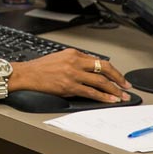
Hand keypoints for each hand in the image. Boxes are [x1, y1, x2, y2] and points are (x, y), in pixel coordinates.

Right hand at [8, 49, 130, 103]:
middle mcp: (75, 62)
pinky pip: (91, 92)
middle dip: (119, 78)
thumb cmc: (39, 68)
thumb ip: (76, 62)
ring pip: (100, 81)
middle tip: (127, 86)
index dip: (112, 70)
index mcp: (74, 53)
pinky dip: (103, 97)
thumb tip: (92, 69)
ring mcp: (73, 74)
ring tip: (122, 96)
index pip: (99, 61)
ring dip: (114, 89)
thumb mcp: (60, 57)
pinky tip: (110, 100)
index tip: (118, 77)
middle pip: (105, 69)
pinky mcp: (69, 86)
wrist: (26, 74)